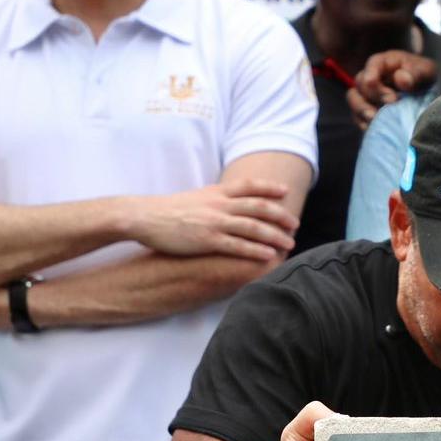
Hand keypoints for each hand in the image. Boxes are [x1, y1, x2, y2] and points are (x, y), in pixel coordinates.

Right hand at [131, 179, 298, 260]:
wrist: (145, 217)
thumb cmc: (168, 210)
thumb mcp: (196, 197)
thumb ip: (215, 199)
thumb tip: (230, 202)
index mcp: (216, 192)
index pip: (249, 186)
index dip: (269, 187)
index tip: (285, 191)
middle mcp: (219, 204)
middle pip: (258, 206)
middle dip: (280, 215)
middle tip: (295, 223)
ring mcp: (214, 222)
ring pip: (252, 227)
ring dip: (274, 235)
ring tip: (289, 243)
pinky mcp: (207, 240)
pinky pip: (237, 245)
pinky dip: (256, 249)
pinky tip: (269, 255)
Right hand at [347, 51, 438, 129]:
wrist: (426, 96)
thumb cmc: (424, 78)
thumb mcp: (426, 71)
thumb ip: (416, 73)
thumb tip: (401, 79)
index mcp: (386, 63)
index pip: (373, 63)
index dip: (371, 72)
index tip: (372, 82)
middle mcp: (372, 77)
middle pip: (361, 82)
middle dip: (374, 94)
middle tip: (392, 102)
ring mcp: (367, 95)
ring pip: (354, 99)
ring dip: (362, 109)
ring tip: (374, 118)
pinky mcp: (367, 111)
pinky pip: (357, 117)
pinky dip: (363, 122)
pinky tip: (374, 127)